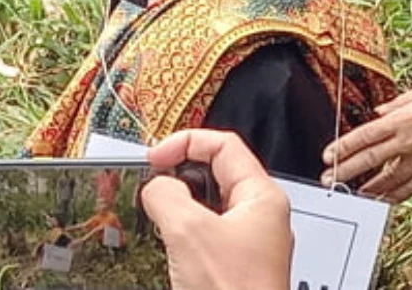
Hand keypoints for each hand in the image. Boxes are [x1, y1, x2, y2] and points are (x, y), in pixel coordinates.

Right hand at [141, 130, 292, 289]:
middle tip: (149, 184)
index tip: (154, 159)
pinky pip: (207, 236)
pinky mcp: (235, 268)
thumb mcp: (189, 233)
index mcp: (262, 196)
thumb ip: (168, 197)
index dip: (186, 143)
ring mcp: (250, 243)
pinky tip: (164, 244)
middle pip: (218, 174)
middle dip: (180, 174)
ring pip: (210, 207)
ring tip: (152, 214)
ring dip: (179, 205)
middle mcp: (261, 216)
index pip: (225, 145)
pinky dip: (183, 233)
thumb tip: (158, 186)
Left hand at [320, 75, 411, 202]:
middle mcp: (411, 140)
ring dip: (368, 188)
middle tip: (329, 180)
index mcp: (404, 118)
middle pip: (371, 159)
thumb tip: (379, 112)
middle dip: (346, 171)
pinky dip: (396, 195)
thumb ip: (398, 103)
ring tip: (353, 194)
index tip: (328, 156)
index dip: (343, 147)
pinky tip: (384, 199)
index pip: (365, 135)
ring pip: (389, 179)